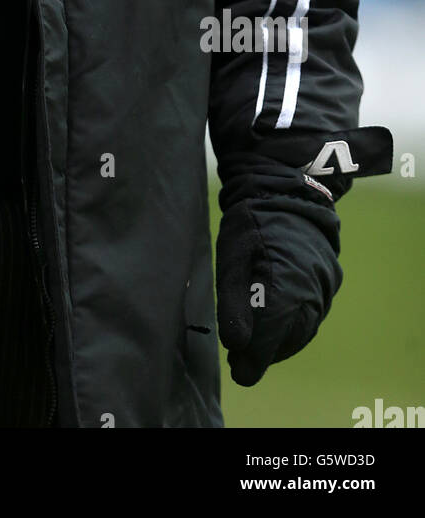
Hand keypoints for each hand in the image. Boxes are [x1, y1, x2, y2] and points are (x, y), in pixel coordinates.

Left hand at [215, 197, 341, 386]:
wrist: (286, 191)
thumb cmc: (251, 224)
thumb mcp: (232, 260)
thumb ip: (234, 304)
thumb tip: (236, 347)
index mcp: (285, 285)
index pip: (269, 337)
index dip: (253, 359)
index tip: (239, 373)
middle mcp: (311, 292)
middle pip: (288, 338)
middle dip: (264, 352)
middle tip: (240, 359)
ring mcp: (325, 287)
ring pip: (303, 330)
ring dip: (280, 342)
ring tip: (255, 344)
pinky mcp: (331, 282)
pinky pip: (313, 316)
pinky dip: (294, 327)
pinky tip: (276, 326)